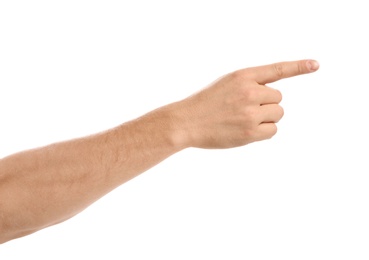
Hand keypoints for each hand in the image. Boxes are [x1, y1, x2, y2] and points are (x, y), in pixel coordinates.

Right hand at [173, 59, 318, 148]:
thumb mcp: (227, 83)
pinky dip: (264, 131)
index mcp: (243, 76)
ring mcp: (250, 112)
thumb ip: (250, 84)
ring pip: (277, 114)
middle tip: (246, 109)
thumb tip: (272, 96)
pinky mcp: (250, 132)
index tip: (315, 65)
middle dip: (267, 104)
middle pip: (278, 98)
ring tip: (244, 120)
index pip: (276, 70)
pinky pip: (272, 130)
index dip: (298, 67)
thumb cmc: (206, 104)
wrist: (187, 122)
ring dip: (266, 118)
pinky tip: (246, 130)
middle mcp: (249, 92)